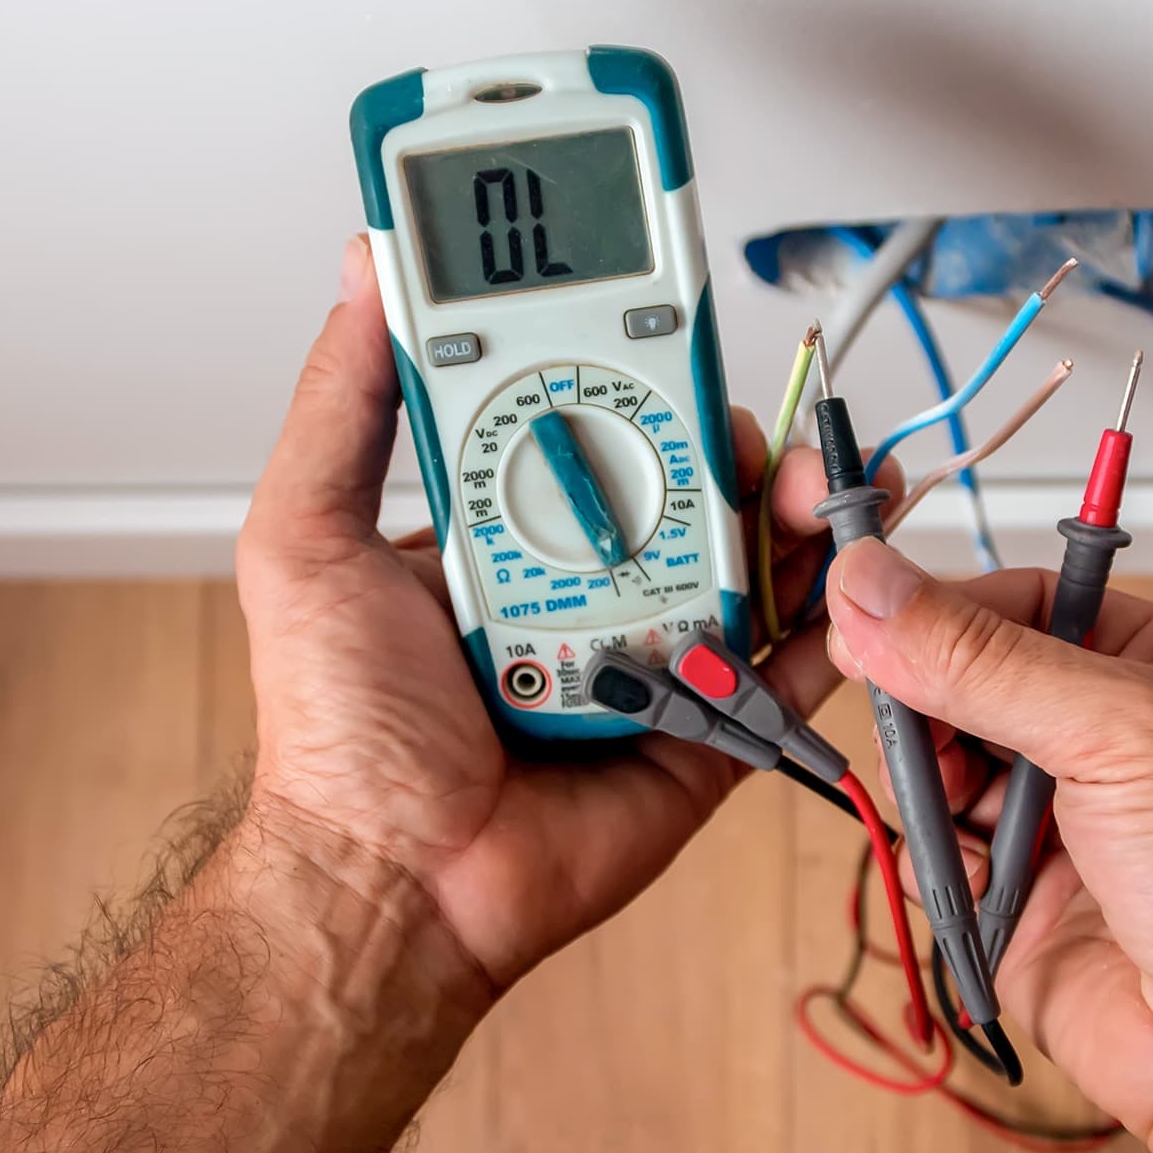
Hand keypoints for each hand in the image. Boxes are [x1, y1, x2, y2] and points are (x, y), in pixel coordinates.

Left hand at [236, 236, 859, 996]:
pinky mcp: (704, 731)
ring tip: (808, 494)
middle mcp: (585, 580)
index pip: (588, 421)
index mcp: (504, 528)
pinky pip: (785, 671)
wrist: (393, 881)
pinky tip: (848, 582)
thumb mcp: (305, 534)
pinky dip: (831, 626)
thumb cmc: (340, 731)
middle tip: (745, 430)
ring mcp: (652, 654)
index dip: (637, 371)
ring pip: (750, 562)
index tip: (673, 324)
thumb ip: (342, 402)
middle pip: (690, 483)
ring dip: (794, 515)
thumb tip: (365, 272)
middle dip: (738, 440)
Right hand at [821, 538, 1152, 1142]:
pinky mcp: (1029, 910)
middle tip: (906, 721)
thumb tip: (873, 586)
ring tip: (946, 803)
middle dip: (931, 702)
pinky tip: (969, 873)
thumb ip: (986, 660)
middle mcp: (1118, 747)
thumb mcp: (1124, 729)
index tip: (870, 617)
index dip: (948, 610)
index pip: (1030, 605)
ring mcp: (1071, 829)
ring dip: (931, 783)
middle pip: (975, 687)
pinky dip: (938, 864)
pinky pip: (947, 863)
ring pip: (950, 773)